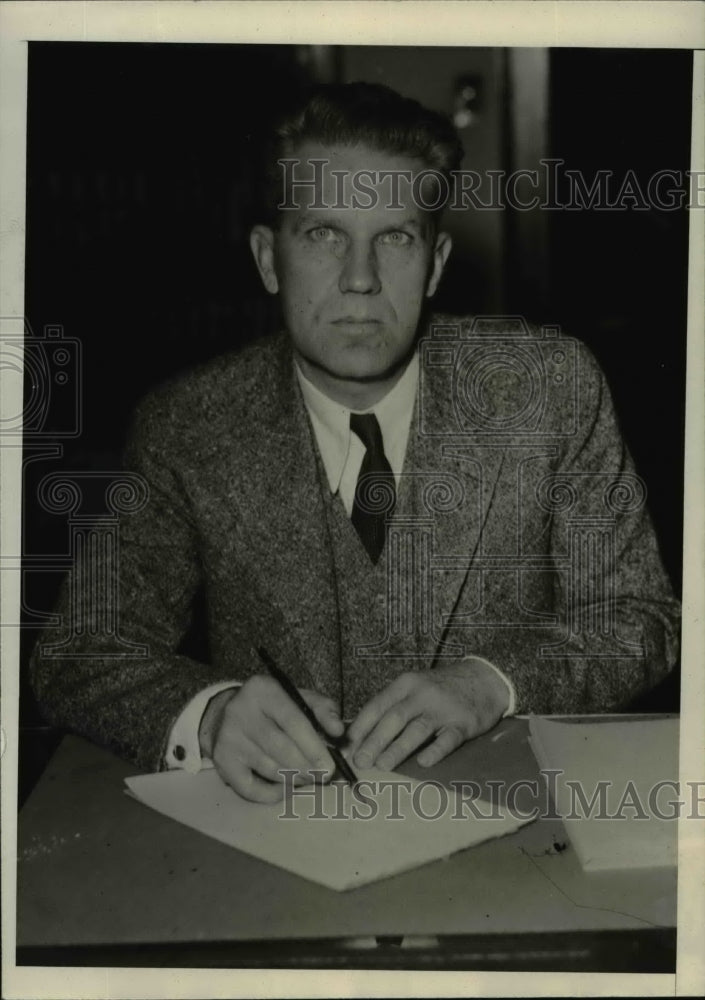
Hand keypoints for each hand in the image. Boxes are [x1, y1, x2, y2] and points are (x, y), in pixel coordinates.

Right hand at [199, 675, 343, 802]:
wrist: (224, 714)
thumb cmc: (271, 708)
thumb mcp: (296, 697)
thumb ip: (323, 709)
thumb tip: (338, 731)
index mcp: (264, 690)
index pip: (293, 721)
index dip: (314, 747)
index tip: (330, 766)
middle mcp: (241, 711)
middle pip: (281, 748)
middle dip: (307, 767)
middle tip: (322, 776)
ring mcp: (228, 737)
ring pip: (269, 768)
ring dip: (294, 779)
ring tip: (307, 777)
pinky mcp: (221, 761)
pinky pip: (250, 788)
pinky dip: (272, 794)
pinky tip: (286, 787)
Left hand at [347, 660, 508, 771]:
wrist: (484, 679)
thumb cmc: (440, 689)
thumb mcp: (414, 688)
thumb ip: (391, 707)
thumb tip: (361, 735)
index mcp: (405, 684)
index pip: (377, 705)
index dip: (360, 726)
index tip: (346, 745)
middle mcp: (422, 694)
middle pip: (394, 718)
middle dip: (374, 741)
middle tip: (359, 761)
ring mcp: (443, 709)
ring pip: (417, 730)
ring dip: (397, 748)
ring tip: (382, 766)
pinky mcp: (463, 724)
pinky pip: (447, 739)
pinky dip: (435, 751)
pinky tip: (423, 763)